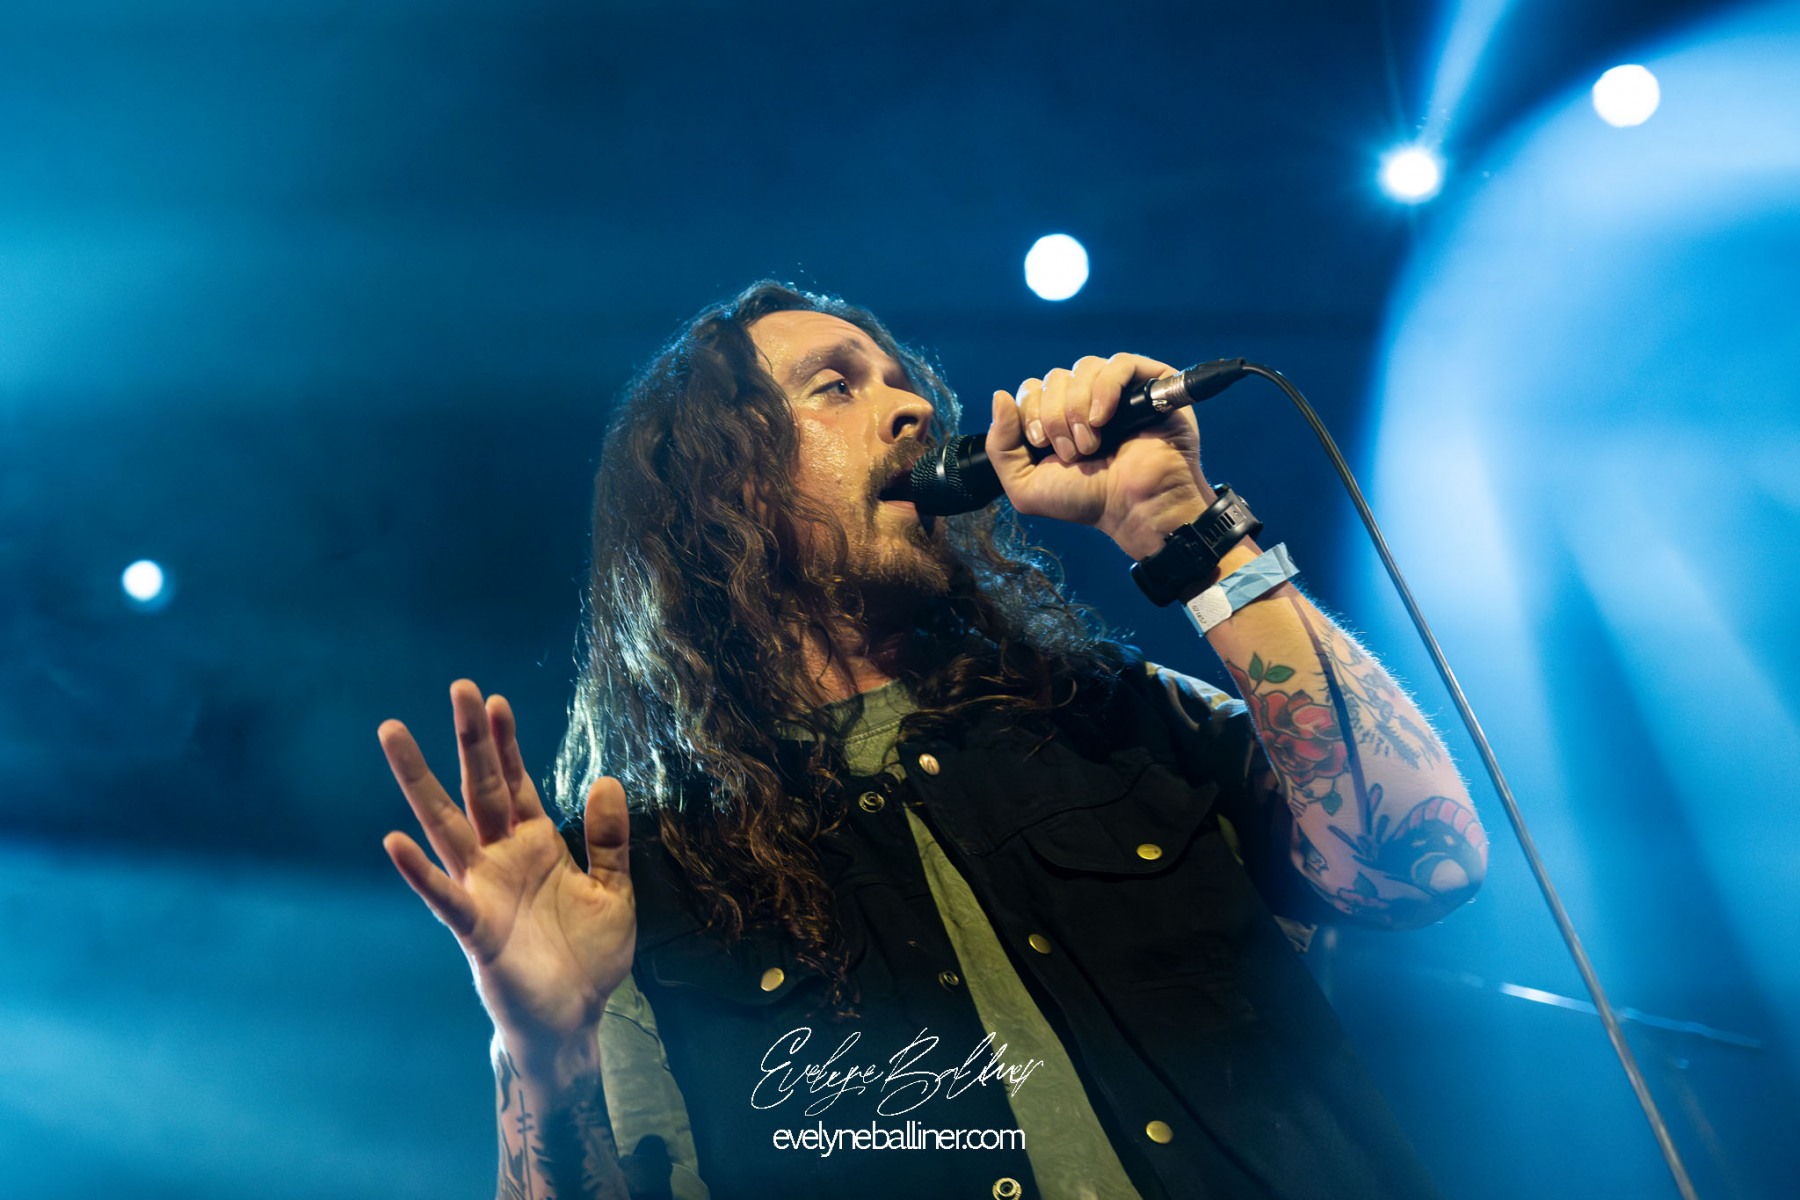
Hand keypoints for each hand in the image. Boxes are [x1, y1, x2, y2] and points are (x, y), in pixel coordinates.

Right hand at [379, 680, 633, 1060]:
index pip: (516, 782)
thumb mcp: (615, 891)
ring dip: (421, 782)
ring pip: (445, 827)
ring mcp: (482, 891)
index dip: (507, 743)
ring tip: (396, 736)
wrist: (576, 1021)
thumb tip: (605, 779)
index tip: (495, 699)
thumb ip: (609, 840)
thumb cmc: (588, 958)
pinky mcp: (474, 931)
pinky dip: (418, 871)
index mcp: (535, 846)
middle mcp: (501, 860)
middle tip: (459, 687)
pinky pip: (443, 897)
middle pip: (479, 788)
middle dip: (469, 740)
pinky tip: (393, 841)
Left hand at [987, 352, 1213, 558]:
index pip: (1031, 388)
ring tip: (1090, 443)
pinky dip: (1104, 389)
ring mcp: (1118, 391)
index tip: (1042, 445)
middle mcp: (1086, 401)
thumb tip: (999, 395)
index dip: (1030, 411)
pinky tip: (1103, 419)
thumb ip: (1000, 445)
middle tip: (1071, 452)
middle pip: (1054, 377)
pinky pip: (1119, 363)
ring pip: (1083, 367)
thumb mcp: (1025, 484)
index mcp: (1058, 419)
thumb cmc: (1086, 500)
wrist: (1133, 508)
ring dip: (1078, 408)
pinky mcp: (1148, 385)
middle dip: (1054, 416)